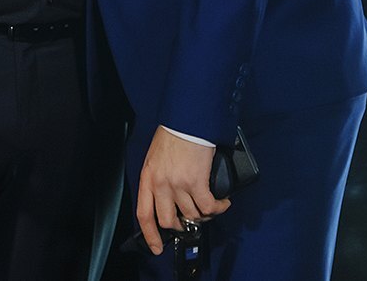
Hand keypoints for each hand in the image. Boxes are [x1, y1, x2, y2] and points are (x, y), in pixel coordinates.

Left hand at [136, 126, 229, 255]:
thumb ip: (158, 178)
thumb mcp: (155, 157)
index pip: (144, 214)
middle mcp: (160, 184)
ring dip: (204, 215)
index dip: (150, 235)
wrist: (187, 119)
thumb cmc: (173, 134)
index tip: (156, 247)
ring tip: (211, 206)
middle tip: (192, 220)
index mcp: (148, 178)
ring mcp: (178, 185)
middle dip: (181, 225)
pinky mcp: (196, 182)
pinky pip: (208, 206)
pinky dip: (218, 208)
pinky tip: (223, 202)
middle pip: (168, 220)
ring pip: (191, 215)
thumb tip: (168, 197)